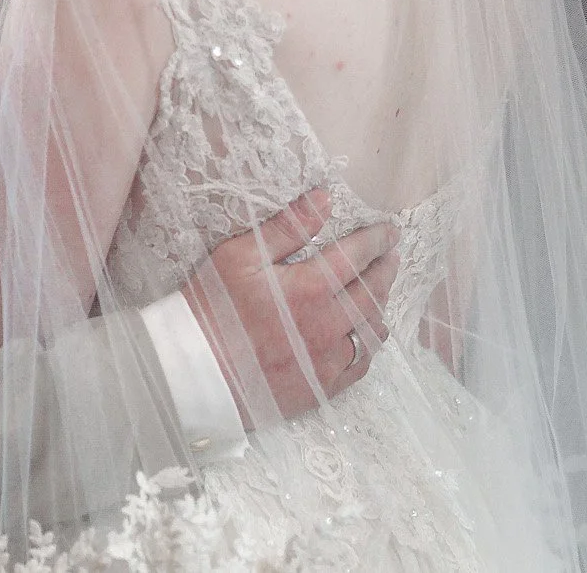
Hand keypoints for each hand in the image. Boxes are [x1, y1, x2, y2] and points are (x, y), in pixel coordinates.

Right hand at [182, 189, 396, 427]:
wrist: (193, 373)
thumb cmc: (211, 309)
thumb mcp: (240, 256)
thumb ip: (286, 228)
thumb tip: (324, 199)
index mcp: (308, 288)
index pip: (356, 256)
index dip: (376, 241)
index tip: (390, 232)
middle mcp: (327, 325)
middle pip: (371, 292)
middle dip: (385, 269)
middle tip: (392, 256)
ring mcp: (326, 360)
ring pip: (370, 330)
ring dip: (379, 306)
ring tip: (380, 292)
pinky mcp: (320, 387)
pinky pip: (359, 366)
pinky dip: (368, 346)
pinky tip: (366, 336)